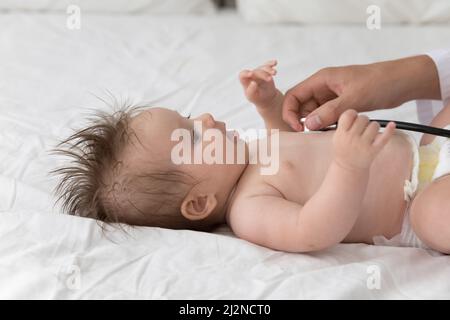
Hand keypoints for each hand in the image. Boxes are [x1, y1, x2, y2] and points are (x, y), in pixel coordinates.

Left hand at [239, 60, 278, 108]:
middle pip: (256, 71)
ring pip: (262, 68)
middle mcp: (251, 76)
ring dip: (268, 69)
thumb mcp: (253, 97)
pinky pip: (267, 66)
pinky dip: (271, 64)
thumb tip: (253, 82)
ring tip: (274, 73)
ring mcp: (258, 73)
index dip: (245, 73)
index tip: (251, 74)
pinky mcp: (265, 71)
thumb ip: (251, 90)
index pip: (242, 75)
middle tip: (269, 79)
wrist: (266, 98)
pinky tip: (275, 62)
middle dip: (262, 74)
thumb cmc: (257, 98)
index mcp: (245, 81)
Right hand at [282, 55, 439, 131]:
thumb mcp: (354, 98)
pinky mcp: (340, 102)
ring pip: (313, 112)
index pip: (293, 95)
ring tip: (328, 131)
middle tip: (314, 133)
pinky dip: (326, 123)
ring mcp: (331, 95)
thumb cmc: (379, 83)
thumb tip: (308, 125)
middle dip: (302, 120)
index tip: (298, 128)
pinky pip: (326, 115)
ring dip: (316, 123)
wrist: (402, 81)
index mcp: (321, 79)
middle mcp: (323, 86)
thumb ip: (330, 112)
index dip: (290, 112)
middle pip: (301, 105)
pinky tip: (335, 129)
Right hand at [332, 110, 395, 170]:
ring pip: (374, 125)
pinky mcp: (374, 150)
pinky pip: (385, 137)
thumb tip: (353, 111)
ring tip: (368, 135)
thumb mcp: (336, 137)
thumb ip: (343, 124)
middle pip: (363, 118)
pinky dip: (389, 130)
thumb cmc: (343, 150)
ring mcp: (363, 145)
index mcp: (341, 134)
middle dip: (363, 121)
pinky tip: (392, 124)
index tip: (353, 119)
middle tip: (360, 129)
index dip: (352, 114)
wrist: (348, 168)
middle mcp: (351, 139)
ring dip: (373, 127)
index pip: (348, 114)